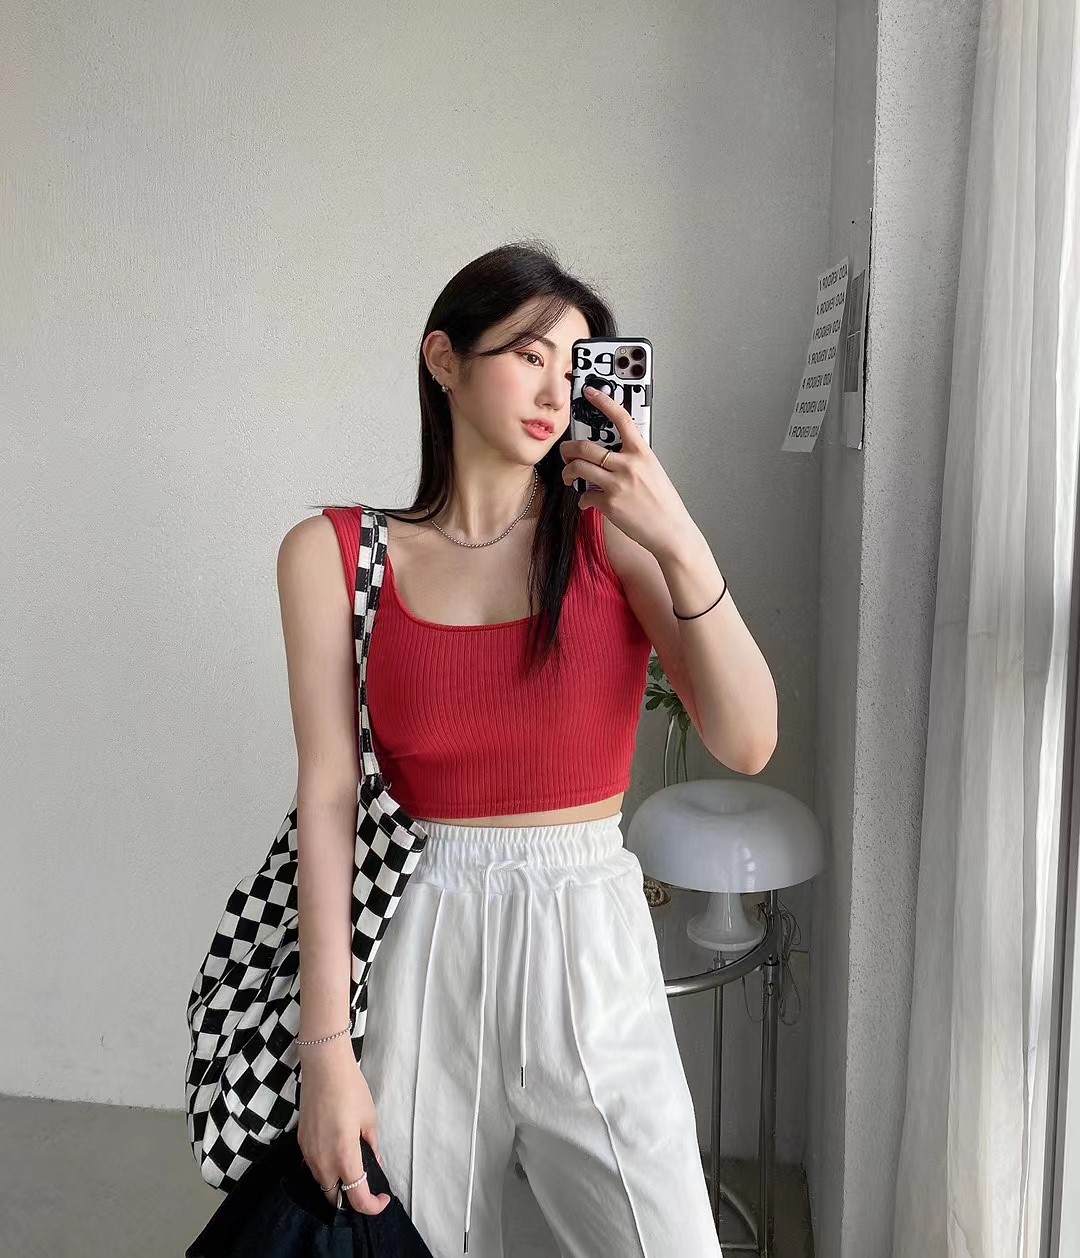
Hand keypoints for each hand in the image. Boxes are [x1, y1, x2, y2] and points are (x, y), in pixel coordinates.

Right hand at [297, 1044, 391, 1215]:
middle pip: (334, 1198)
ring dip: (337, 1184)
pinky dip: (325, 1169)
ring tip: (353, 1170)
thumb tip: (376, 1163)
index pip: (357, 1199)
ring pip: (322, 1183)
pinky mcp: (300, 1142)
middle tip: (366, 1186)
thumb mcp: (369, 1119)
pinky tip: (335, 1154)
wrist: (324, 1067)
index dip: (372, 1206)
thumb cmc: (351, 1089)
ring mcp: (308, 1153)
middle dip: (351, 1199)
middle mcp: (322, 1161)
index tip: (382, 1196)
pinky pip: (313, 1167)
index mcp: (344, 1157)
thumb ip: (372, 1147)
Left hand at [560, 384, 695, 559]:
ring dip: (568, 472)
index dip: (603, 401)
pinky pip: (584, 496)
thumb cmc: (664, 503)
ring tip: (569, 477)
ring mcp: (617, 484)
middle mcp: (628, 465)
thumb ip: (633, 460)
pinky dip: (582, 500)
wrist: (671, 531)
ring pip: (578, 469)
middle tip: (565, 453)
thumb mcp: (653, 471)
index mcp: (642, 453)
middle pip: (585, 446)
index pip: (621, 419)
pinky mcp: (609, 504)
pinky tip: (587, 502)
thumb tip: (612, 455)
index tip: (590, 392)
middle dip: (568, 449)